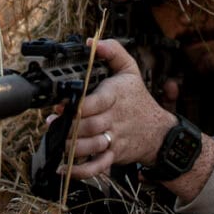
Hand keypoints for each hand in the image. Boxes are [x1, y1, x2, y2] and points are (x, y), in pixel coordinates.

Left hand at [53, 39, 175, 179]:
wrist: (159, 132)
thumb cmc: (139, 100)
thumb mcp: (131, 70)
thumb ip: (113, 52)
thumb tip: (92, 43)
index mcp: (116, 96)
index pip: (95, 102)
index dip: (76, 106)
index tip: (62, 106)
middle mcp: (115, 119)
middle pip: (88, 125)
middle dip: (68, 127)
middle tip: (54, 124)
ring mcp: (114, 139)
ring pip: (90, 146)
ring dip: (71, 146)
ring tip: (58, 141)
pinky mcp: (113, 155)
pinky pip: (97, 166)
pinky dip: (80, 171)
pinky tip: (64, 169)